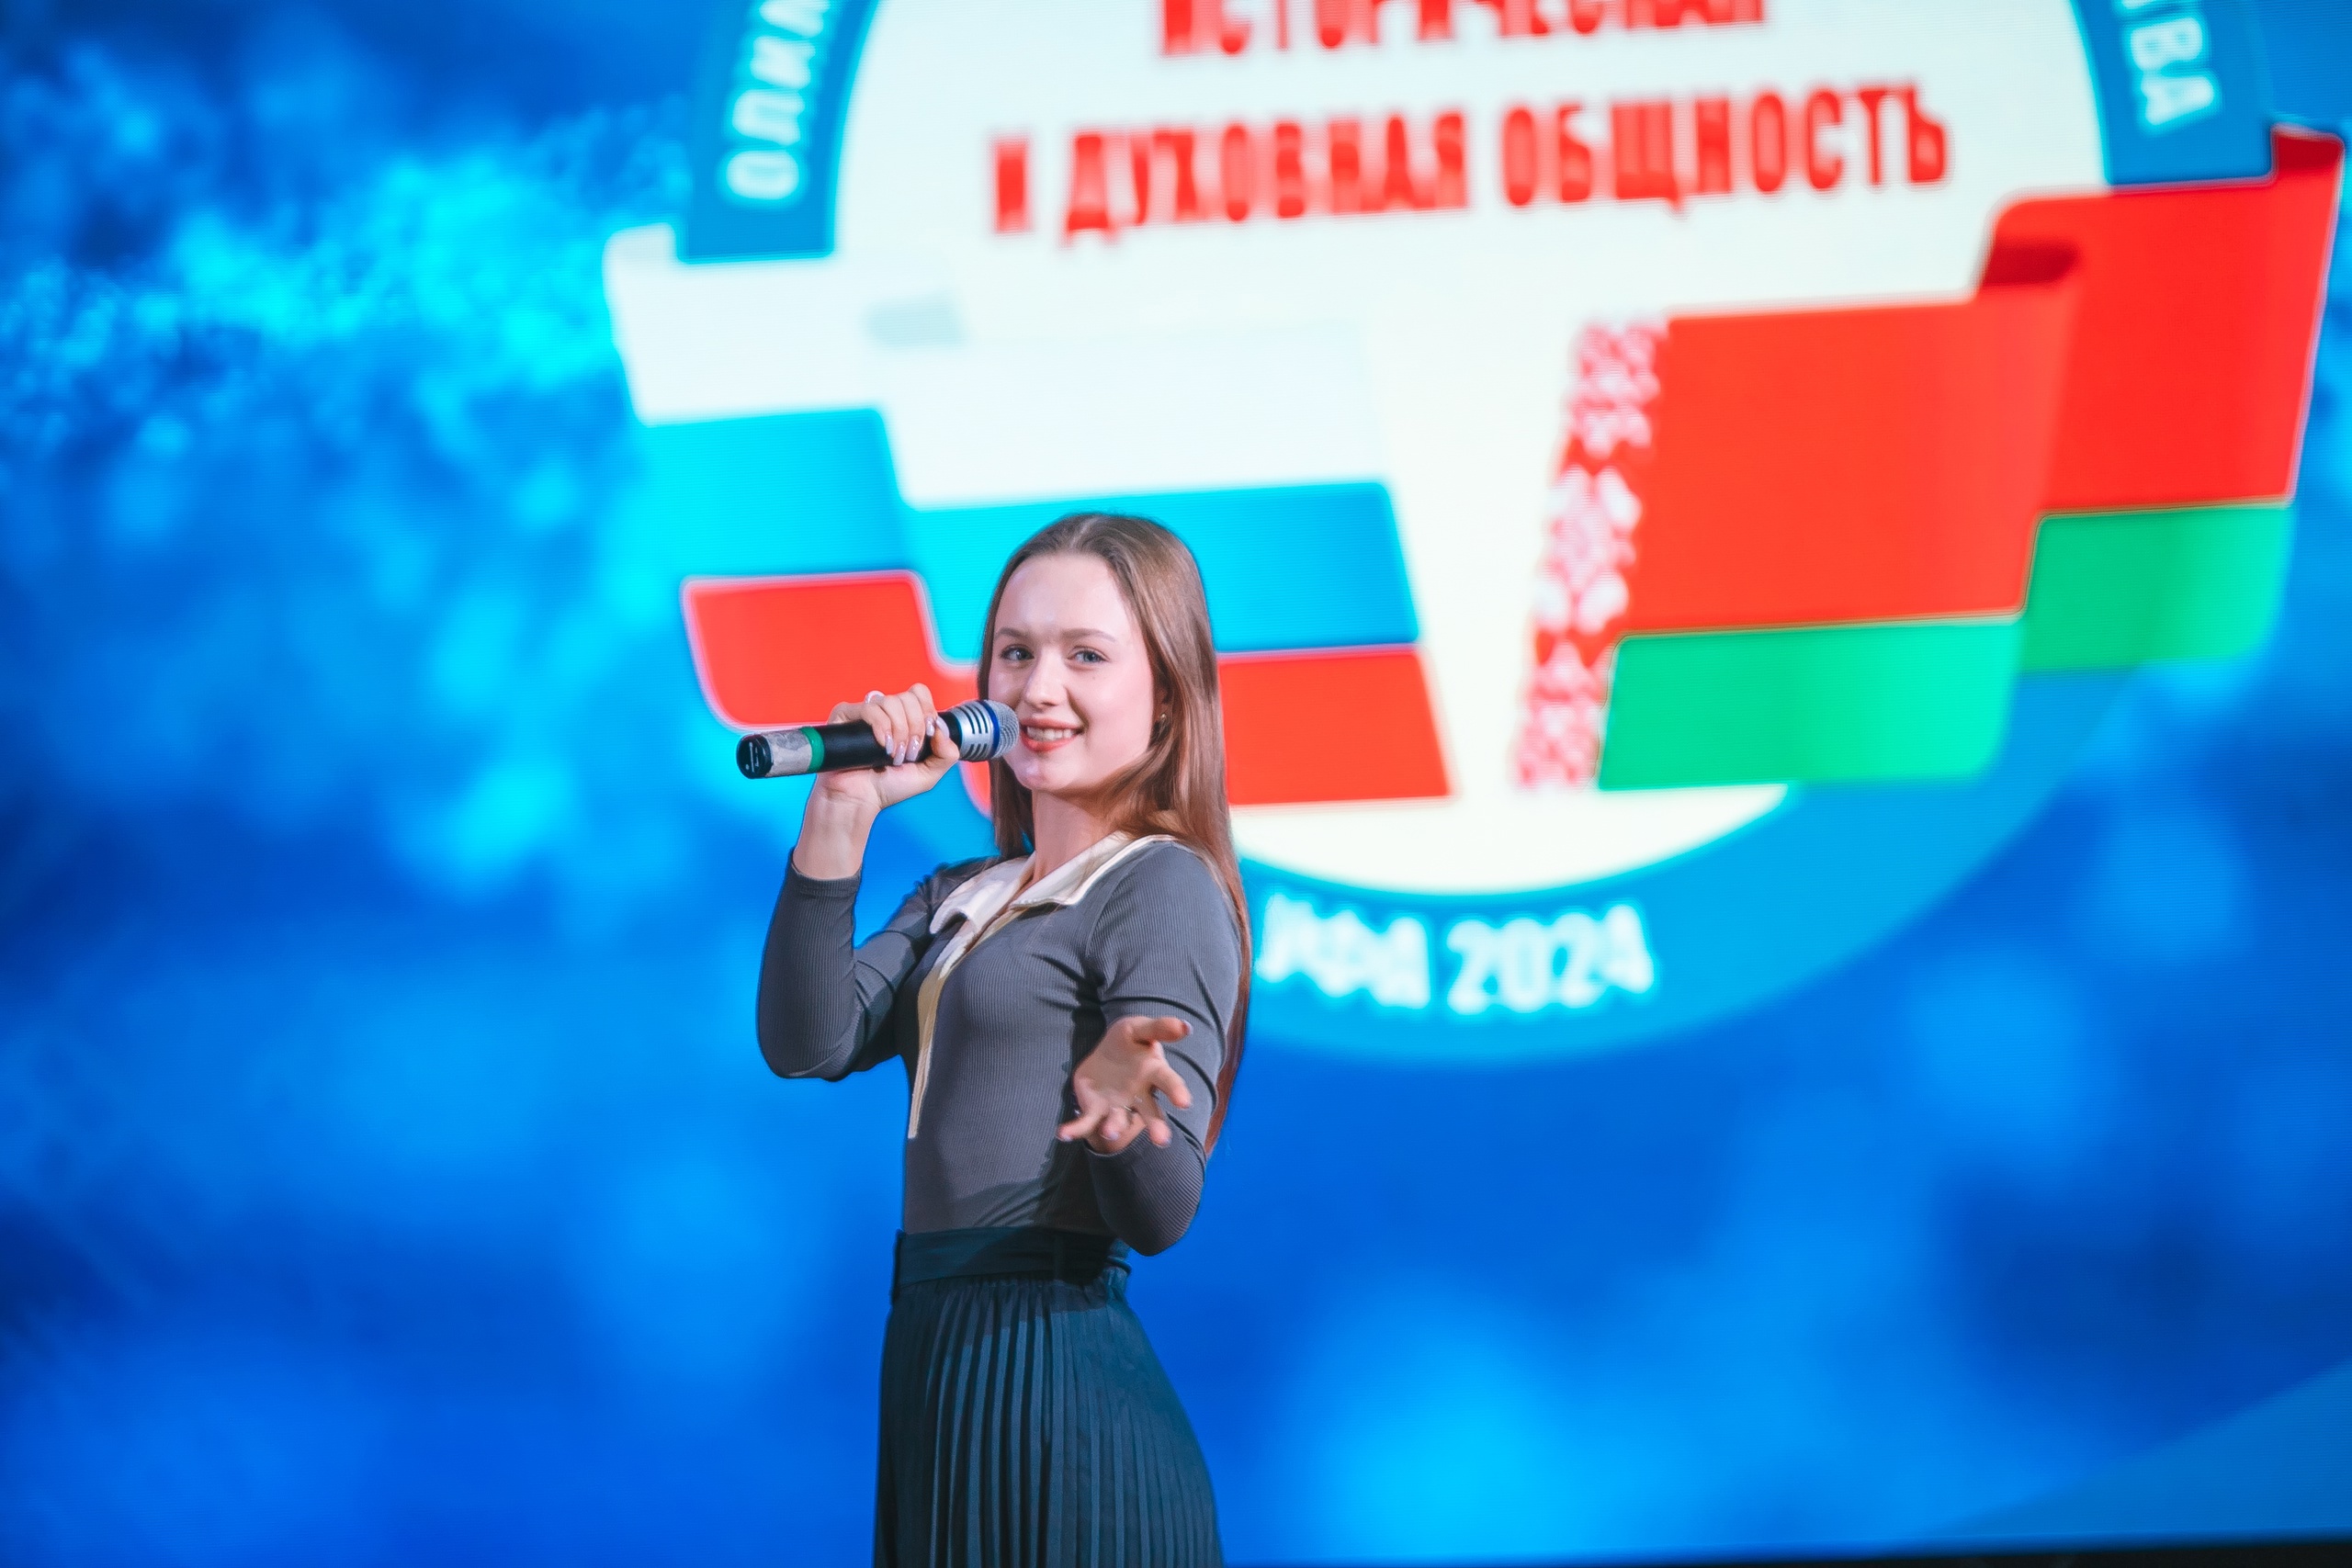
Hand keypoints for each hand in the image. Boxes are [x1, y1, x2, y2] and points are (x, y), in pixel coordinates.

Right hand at [808, 682, 956, 813]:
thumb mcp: (929, 774)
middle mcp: (885, 712)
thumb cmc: (888, 787)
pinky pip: (870, 708)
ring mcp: (865, 713)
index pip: (919, 693)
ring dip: (899, 731)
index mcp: (905, 719)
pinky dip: (881, 727)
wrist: (860, 799)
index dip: (927, 711)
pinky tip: (882, 746)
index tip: (928, 735)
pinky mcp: (845, 715)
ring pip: (890, 702)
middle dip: (915, 727)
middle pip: (908, 698)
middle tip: (908, 753)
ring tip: (893, 755)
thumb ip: (946, 754)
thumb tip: (941, 728)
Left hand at [1059, 1016, 1194, 1154]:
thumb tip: (1186, 1027)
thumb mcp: (1140, 1029)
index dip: (1177, 1091)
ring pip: (1118, 1121)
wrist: (1107, 1054)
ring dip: (1115, 1128)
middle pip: (1151, 1112)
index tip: (1184, 1102)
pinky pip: (1086, 1123)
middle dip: (1156, 1126)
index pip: (1168, 1082)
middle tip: (1161, 1140)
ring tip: (1110, 1133)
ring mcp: (1117, 1106)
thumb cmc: (1129, 1041)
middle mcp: (1139, 1096)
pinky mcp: (1096, 1111)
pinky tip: (1063, 1133)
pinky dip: (1075, 1130)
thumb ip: (1160, 1028)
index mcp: (1154, 1073)